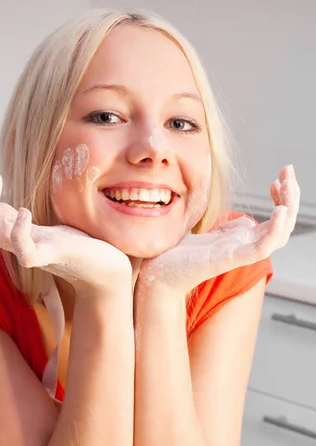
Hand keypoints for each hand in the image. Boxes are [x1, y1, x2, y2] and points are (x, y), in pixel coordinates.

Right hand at [0, 153, 132, 295]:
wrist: (105, 269)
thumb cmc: (77, 242)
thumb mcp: (44, 221)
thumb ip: (23, 211)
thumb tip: (13, 186)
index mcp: (12, 233)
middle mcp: (16, 243)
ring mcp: (32, 250)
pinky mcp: (52, 257)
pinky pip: (25, 251)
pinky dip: (20, 232)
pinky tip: (24, 211)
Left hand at [138, 165, 299, 294]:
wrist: (155, 275)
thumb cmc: (174, 256)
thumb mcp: (203, 233)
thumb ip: (222, 227)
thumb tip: (240, 220)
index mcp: (238, 240)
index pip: (274, 222)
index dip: (280, 199)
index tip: (275, 180)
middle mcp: (242, 247)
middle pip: (281, 225)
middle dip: (289, 196)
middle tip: (288, 170)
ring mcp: (237, 254)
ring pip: (277, 236)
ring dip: (288, 209)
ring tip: (287, 185)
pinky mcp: (227, 260)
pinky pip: (260, 249)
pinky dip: (274, 231)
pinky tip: (280, 211)